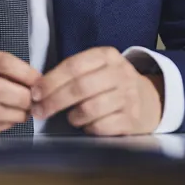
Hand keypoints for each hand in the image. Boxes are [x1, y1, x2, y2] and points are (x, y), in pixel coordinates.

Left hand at [31, 47, 163, 135]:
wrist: (149, 100)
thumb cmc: (111, 85)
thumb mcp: (98, 68)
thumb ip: (73, 74)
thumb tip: (39, 89)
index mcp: (108, 56)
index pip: (74, 66)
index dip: (51, 81)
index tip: (35, 93)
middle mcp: (120, 73)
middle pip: (80, 87)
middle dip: (54, 101)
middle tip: (39, 111)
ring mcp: (128, 96)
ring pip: (90, 109)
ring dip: (73, 116)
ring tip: (71, 117)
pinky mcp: (131, 118)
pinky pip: (101, 127)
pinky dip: (89, 128)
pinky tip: (88, 125)